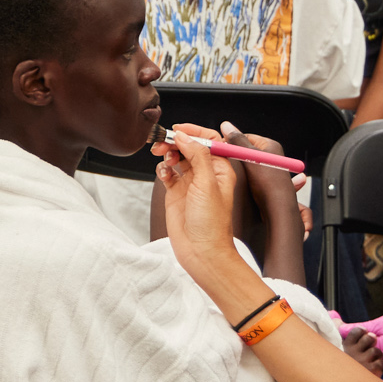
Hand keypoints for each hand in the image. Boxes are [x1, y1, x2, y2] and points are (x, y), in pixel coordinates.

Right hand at [153, 122, 247, 286]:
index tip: (178, 129)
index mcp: (221, 169)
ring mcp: (190, 183)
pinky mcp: (176, 193)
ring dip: (168, 154)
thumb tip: (184, 136)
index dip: (194, 132)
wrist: (201, 252)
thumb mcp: (207, 184)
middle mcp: (206, 174)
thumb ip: (196, 156)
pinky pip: (167, 173)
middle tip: (163, 143)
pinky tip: (163, 175)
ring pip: (177, 158)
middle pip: (190, 146)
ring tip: (162, 158)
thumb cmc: (212, 224)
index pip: (209, 140)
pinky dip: (163, 170)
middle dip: (176, 142)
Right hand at [216, 121, 300, 218]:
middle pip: (248, 151)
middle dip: (236, 155)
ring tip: (233, 173)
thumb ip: (236, 140)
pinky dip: (246, 178)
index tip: (221, 147)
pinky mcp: (268, 183)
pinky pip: (253, 176)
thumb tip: (226, 125)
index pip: (247, 137)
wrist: (277, 208)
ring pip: (249, 165)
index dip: (232, 141)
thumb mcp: (249, 156)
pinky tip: (242, 183)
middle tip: (224, 161)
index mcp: (271, 146)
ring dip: (240, 169)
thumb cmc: (267, 182)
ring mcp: (271, 171)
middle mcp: (273, 157)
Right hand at [341, 326, 382, 377]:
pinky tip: (375, 368)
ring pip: (377, 351)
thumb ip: (342, 335)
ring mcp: (362, 362)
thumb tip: (336, 318)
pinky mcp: (371, 372)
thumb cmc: (345, 367)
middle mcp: (352, 353)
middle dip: (372, 340)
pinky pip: (382, 363)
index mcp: (345, 346)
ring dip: (377, 355)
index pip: (356, 331)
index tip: (364, 333)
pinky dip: (382, 365)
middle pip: (370, 338)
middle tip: (371, 345)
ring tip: (372, 360)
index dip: (363, 331)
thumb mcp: (340, 350)